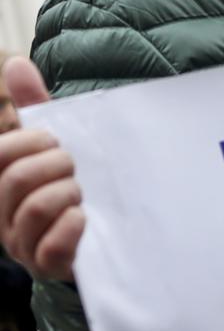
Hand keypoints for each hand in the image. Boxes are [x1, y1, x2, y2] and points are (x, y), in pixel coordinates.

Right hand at [0, 58, 83, 280]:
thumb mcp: (55, 143)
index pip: (1, 151)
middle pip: (18, 177)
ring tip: (82, 196)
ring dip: (70, 192)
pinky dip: (74, 225)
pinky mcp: (48, 267)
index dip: (33, 140)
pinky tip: (85, 219)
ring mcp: (23, 245)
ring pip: (39, 207)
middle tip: (75, 170)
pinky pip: (54, 246)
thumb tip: (16, 63)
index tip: (56, 143)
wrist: (105, 232)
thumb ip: (34, 106)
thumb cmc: (72, 181)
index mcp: (0, 182)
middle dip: (58, 164)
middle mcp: (3, 216)